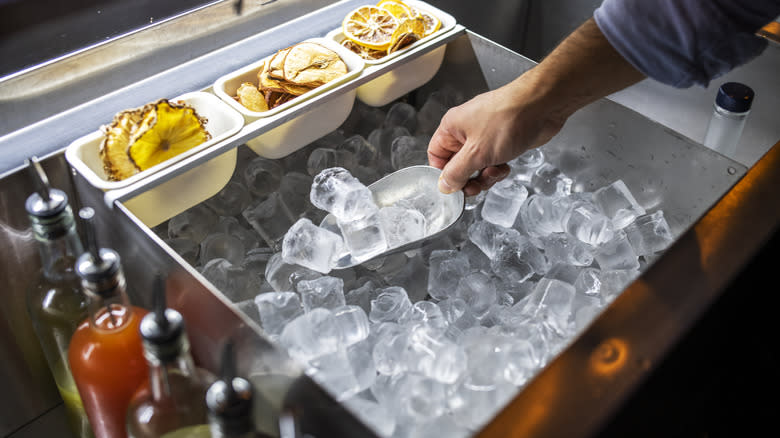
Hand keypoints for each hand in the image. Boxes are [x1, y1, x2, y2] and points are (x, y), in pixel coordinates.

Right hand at [427, 74, 565, 196]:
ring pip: (476, 166)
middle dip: (468, 178)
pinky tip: (505, 166)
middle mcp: (466, 131)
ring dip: (485, 175)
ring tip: (495, 171)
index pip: (436, 156)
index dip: (443, 174)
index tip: (454, 187)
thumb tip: (444, 185)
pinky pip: (492, 162)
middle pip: (457, 164)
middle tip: (476, 186)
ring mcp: (484, 136)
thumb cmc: (509, 119)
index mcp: (452, 127)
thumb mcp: (476, 154)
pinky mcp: (501, 141)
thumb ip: (456, 173)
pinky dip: (498, 169)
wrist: (542, 107)